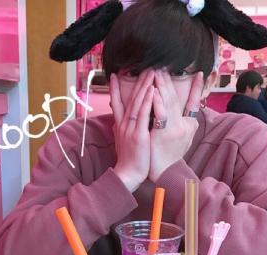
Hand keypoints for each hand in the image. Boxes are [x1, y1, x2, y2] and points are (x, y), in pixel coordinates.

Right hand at [110, 70, 154, 191]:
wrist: (127, 174)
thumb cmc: (128, 160)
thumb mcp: (122, 142)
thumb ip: (121, 130)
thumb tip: (117, 123)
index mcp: (120, 126)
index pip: (116, 103)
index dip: (115, 89)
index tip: (114, 76)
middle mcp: (123, 125)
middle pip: (130, 99)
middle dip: (137, 82)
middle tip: (144, 67)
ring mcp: (130, 129)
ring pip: (137, 104)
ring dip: (144, 87)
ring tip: (150, 73)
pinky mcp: (138, 135)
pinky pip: (143, 116)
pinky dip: (147, 102)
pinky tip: (151, 91)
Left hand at [148, 70, 203, 181]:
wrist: (163, 173)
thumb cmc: (169, 156)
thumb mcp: (183, 139)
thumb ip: (184, 124)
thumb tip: (188, 114)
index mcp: (188, 125)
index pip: (194, 103)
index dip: (198, 88)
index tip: (200, 73)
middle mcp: (184, 125)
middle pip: (176, 99)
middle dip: (169, 82)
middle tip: (162, 66)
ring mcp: (174, 129)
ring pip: (169, 103)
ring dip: (163, 87)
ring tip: (157, 72)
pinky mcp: (163, 135)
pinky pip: (161, 116)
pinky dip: (158, 103)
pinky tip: (154, 92)